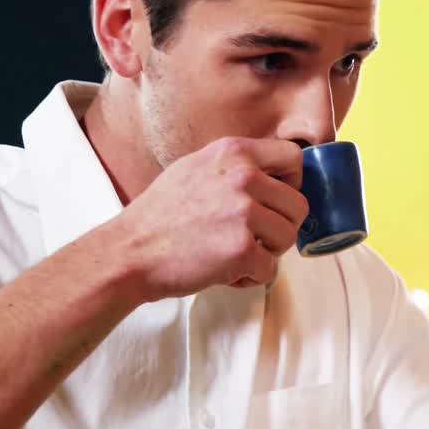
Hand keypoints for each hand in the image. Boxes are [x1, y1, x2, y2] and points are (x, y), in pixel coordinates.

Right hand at [109, 137, 307, 299]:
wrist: (129, 252)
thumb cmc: (160, 215)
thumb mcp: (196, 168)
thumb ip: (236, 167)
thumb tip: (275, 177)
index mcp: (234, 152)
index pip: (294, 158)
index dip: (292, 184)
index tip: (276, 202)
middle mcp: (243, 176)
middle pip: (299, 204)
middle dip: (281, 226)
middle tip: (255, 238)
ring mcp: (244, 212)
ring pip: (289, 237)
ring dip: (269, 252)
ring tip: (238, 255)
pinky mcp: (243, 248)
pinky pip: (272, 268)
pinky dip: (253, 276)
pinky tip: (228, 272)